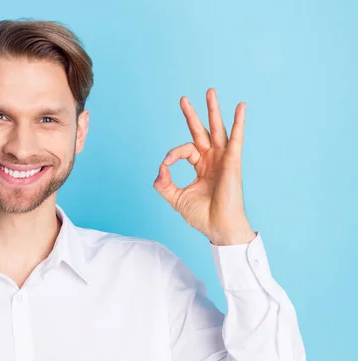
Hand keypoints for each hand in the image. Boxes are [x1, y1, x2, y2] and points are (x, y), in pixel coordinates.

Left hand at [153, 88, 255, 245]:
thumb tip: (160, 169)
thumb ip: (164, 183)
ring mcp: (223, 159)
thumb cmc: (202, 215)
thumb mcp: (176, 198)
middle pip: (202, 131)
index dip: (173, 154)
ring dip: (213, 110)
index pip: (185, 149)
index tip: (166, 165)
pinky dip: (239, 123)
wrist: (218, 228)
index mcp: (201, 166)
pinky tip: (241, 107)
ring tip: (210, 91)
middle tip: (183, 98)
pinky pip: (236, 139)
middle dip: (192, 115)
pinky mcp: (233, 162)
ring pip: (217, 130)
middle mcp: (213, 160)